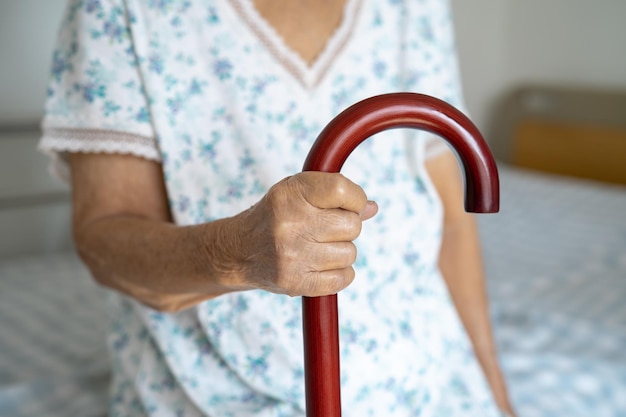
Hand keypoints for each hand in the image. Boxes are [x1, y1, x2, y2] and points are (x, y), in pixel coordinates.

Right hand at [225, 172, 376, 296]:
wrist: (239, 252)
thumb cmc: (275, 217)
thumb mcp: (296, 193)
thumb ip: (334, 195)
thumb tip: (371, 208)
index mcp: (290, 194)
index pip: (341, 189)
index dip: (355, 199)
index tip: (351, 204)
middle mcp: (290, 223)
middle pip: (352, 225)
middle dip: (346, 227)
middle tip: (326, 229)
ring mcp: (292, 255)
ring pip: (349, 253)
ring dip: (341, 251)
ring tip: (318, 247)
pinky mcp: (295, 282)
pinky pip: (343, 278)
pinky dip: (339, 273)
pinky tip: (321, 265)